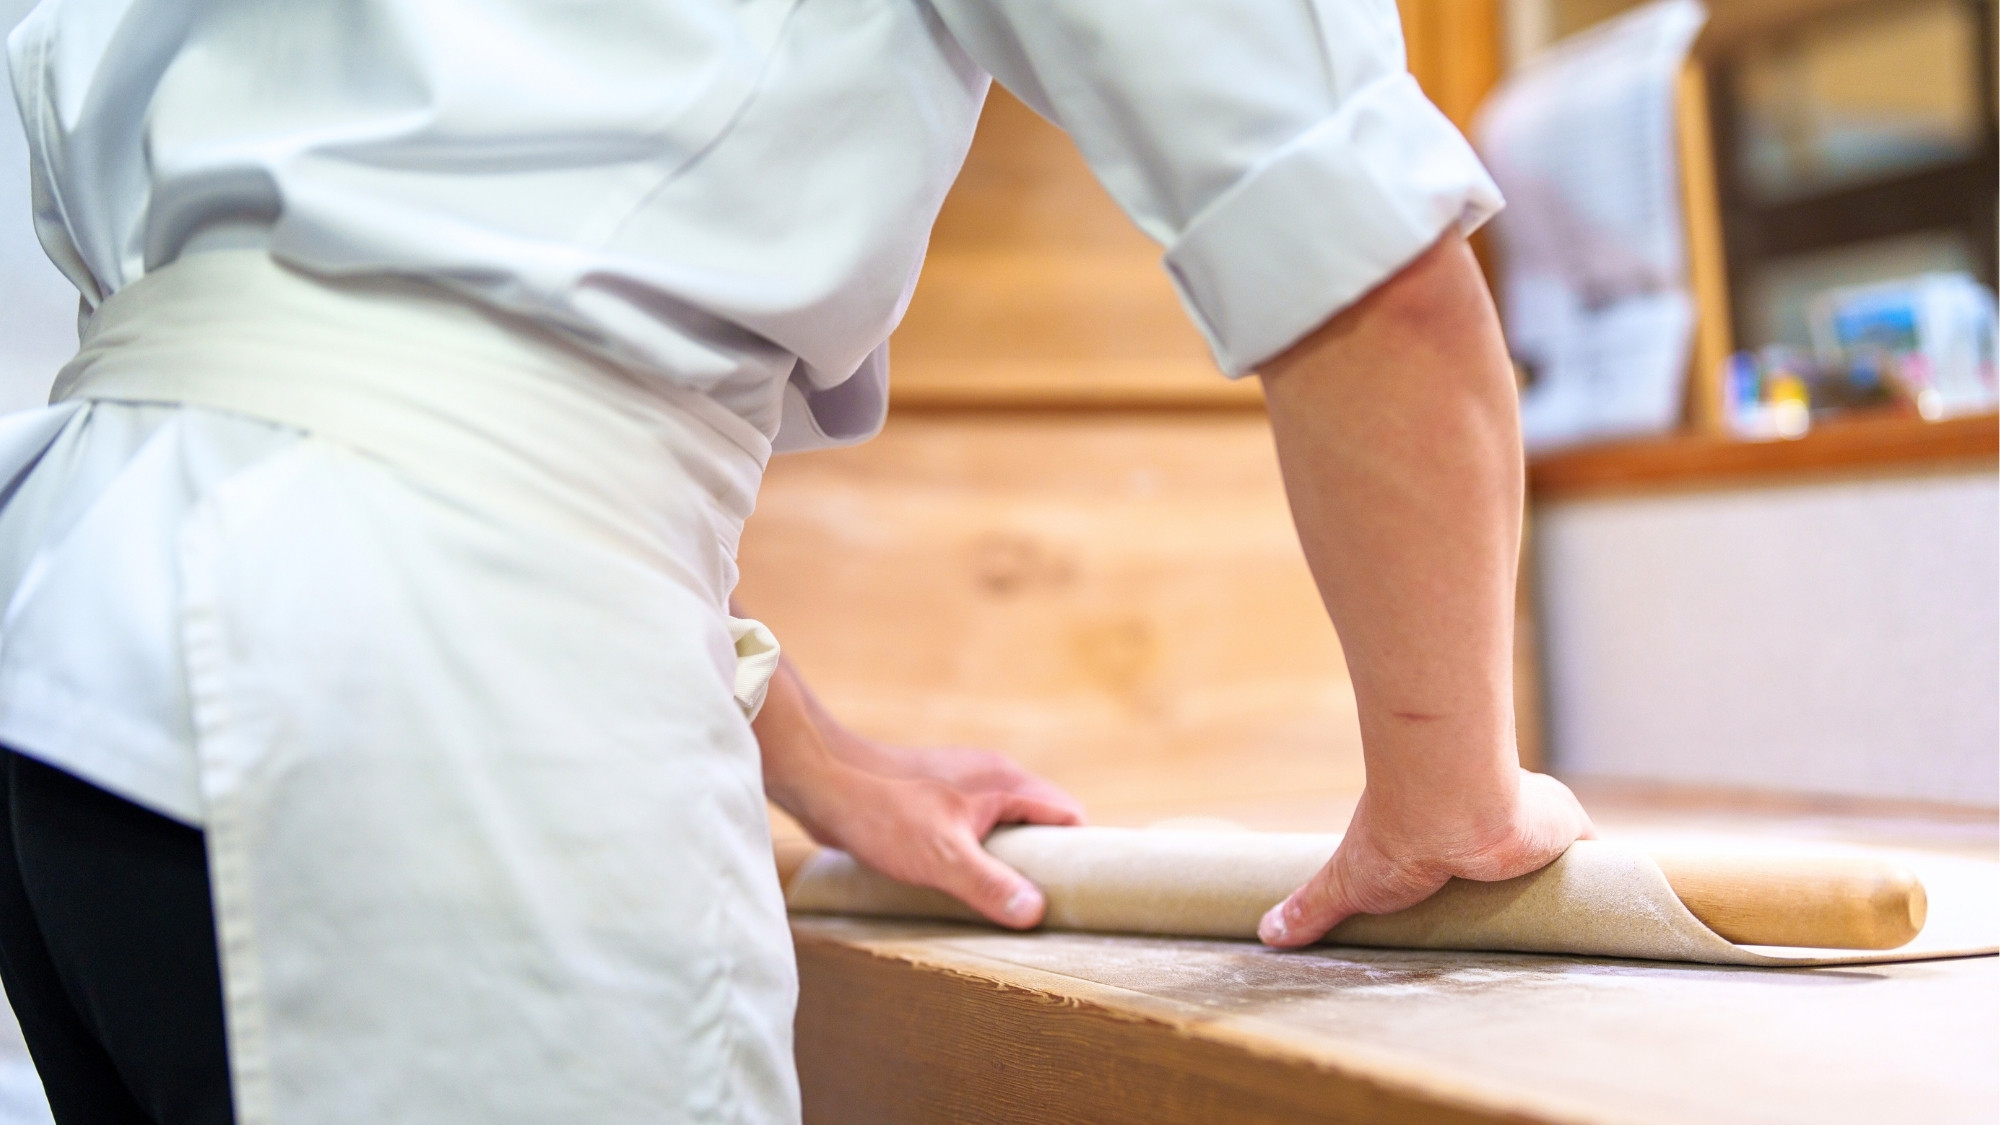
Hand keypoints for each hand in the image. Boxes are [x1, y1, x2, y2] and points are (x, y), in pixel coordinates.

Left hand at [753, 658, 1083, 927]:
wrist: (823, 782)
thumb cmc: (883, 812)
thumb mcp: (942, 857)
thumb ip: (990, 884)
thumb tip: (1036, 912)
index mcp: (1004, 781)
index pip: (1067, 814)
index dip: (1080, 853)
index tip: (1082, 893)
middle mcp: (990, 778)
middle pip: (1040, 823)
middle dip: (1045, 863)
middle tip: (1044, 907)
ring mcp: (961, 789)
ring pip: (1005, 829)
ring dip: (1008, 863)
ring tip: (1006, 904)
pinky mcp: (934, 803)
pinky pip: (974, 832)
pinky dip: (978, 857)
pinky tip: (963, 886)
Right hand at [1258, 769, 1593, 946]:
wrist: (1450, 806)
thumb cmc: (1395, 836)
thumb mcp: (1347, 881)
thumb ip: (1314, 906)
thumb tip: (1267, 934)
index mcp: (1442, 833)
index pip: (1457, 862)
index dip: (1461, 882)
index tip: (1462, 909)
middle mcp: (1487, 822)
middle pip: (1508, 863)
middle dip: (1512, 887)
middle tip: (1514, 929)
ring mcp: (1530, 826)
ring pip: (1553, 858)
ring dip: (1559, 883)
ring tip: (1564, 929)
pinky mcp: (1567, 831)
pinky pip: (1596, 851)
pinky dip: (1605, 873)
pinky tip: (1612, 902)